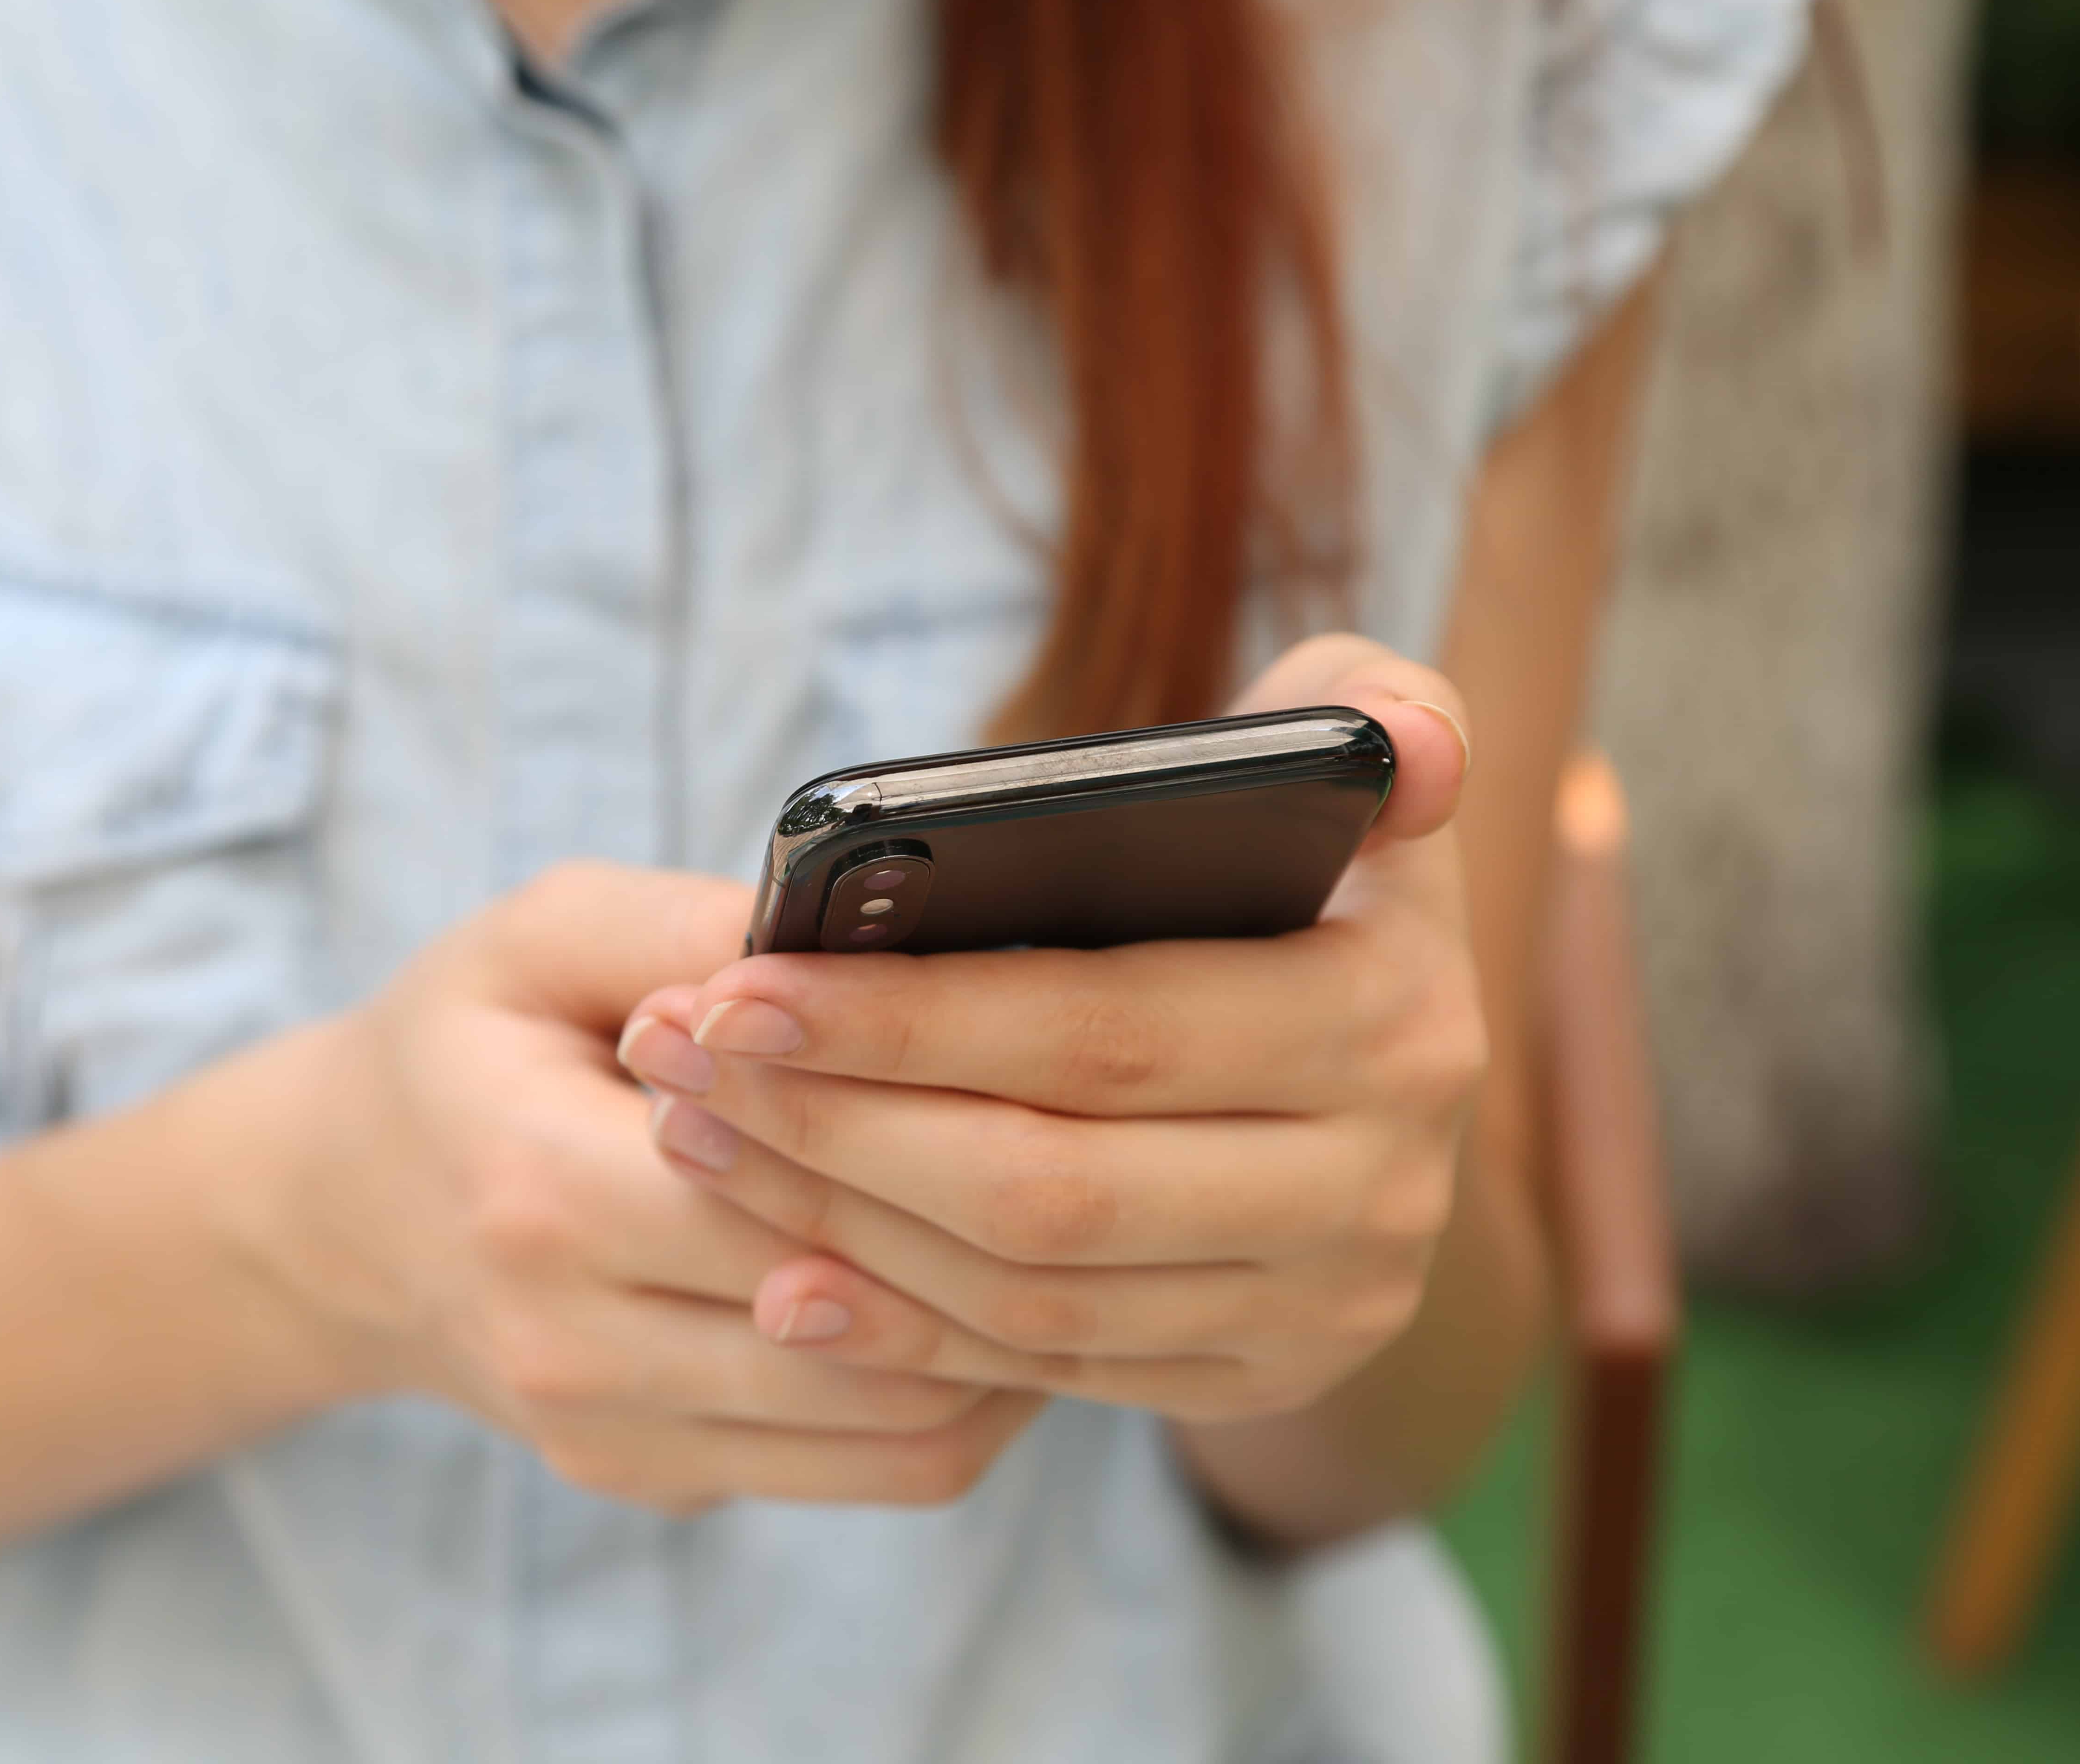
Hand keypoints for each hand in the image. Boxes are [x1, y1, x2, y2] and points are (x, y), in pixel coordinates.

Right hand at [240, 862, 1044, 1510]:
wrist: (345, 1214)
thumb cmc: (467, 1044)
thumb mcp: (543, 935)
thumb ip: (689, 925)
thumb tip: (861, 935)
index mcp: (541, 1190)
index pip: (794, 1197)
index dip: (933, 1141)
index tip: (1046, 1073)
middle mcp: (572, 1344)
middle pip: (867, 1329)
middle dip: (1002, 1250)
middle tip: (1112, 1163)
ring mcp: (613, 1437)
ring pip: (896, 1433)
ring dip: (1013, 1345)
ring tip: (1080, 1240)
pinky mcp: (654, 1482)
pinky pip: (865, 1473)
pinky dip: (958, 1399)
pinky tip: (1001, 1306)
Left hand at [614, 636, 1483, 1422]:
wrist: (1378, 1072)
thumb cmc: (1311, 875)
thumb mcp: (1355, 768)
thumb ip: (1367, 703)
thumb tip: (1403, 745)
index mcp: (1393, 1019)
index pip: (1108, 1030)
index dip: (909, 1017)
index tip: (735, 984)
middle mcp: (1381, 1185)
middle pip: (1051, 1183)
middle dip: (836, 1126)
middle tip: (677, 1059)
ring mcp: (1327, 1302)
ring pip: (1033, 1289)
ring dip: (841, 1225)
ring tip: (698, 1137)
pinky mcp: (1259, 1376)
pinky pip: (1052, 1371)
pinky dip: (907, 1331)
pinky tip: (784, 1279)